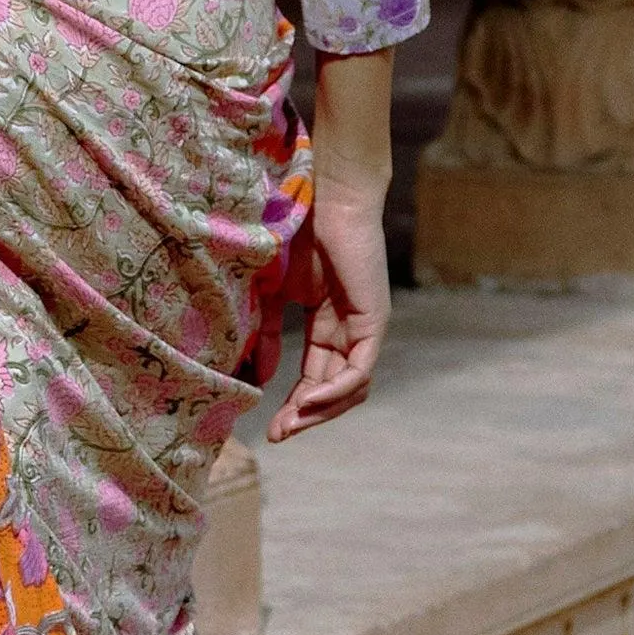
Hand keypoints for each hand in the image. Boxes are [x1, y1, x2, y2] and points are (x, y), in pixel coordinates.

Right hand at [268, 181, 389, 438]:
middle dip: (305, 416)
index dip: (293, 405)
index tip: (268, 428)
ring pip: (351, 388)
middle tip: (278, 435)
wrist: (321, 199)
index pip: (315, 378)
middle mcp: (350, 332)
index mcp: (327, 326)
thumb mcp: (270, 296)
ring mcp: (365, 327)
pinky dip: (336, 391)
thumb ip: (265, 336)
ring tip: (291, 421)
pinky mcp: (374, 321)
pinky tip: (308, 401)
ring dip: (321, 411)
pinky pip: (359, 371)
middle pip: (334, 390)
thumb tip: (259, 378)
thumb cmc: (294, 235)